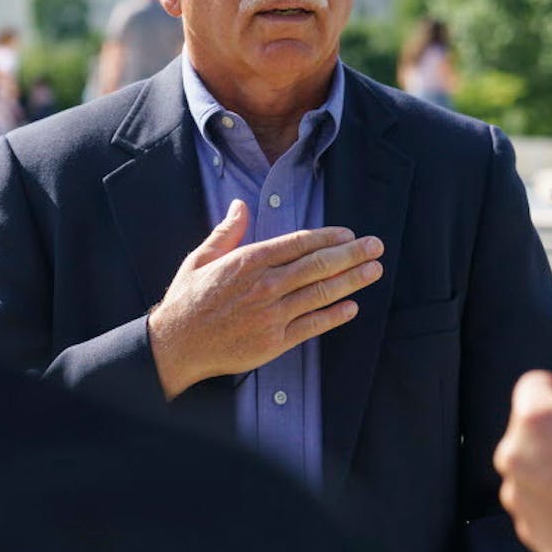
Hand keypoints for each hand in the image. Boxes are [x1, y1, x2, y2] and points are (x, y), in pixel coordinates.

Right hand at [147, 199, 383, 398]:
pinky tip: (351, 307)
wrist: (175, 346)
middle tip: (376, 246)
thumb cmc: (187, 301)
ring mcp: (272, 315)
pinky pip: (312, 326)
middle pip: (317, 265)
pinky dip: (334, 316)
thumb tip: (240, 205)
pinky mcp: (274, 341)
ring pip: (320, 293)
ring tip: (373, 271)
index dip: (327, 237)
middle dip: (351, 254)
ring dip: (351, 281)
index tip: (348, 233)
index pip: (298, 243)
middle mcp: (265, 286)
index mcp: (248, 261)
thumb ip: (226, 232)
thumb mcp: (200, 258)